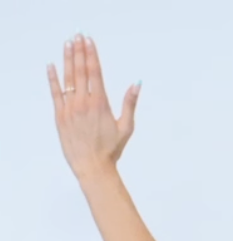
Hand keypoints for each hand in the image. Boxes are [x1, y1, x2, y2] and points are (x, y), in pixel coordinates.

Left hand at [47, 34, 140, 179]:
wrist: (93, 167)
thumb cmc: (111, 150)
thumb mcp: (126, 127)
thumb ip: (130, 103)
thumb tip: (137, 84)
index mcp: (100, 103)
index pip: (94, 72)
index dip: (91, 54)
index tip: (89, 40)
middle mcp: (84, 102)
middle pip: (80, 70)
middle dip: (79, 51)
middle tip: (78, 36)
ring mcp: (70, 108)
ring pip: (68, 78)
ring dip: (67, 59)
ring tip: (67, 44)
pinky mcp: (60, 116)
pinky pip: (55, 93)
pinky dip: (52, 78)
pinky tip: (51, 66)